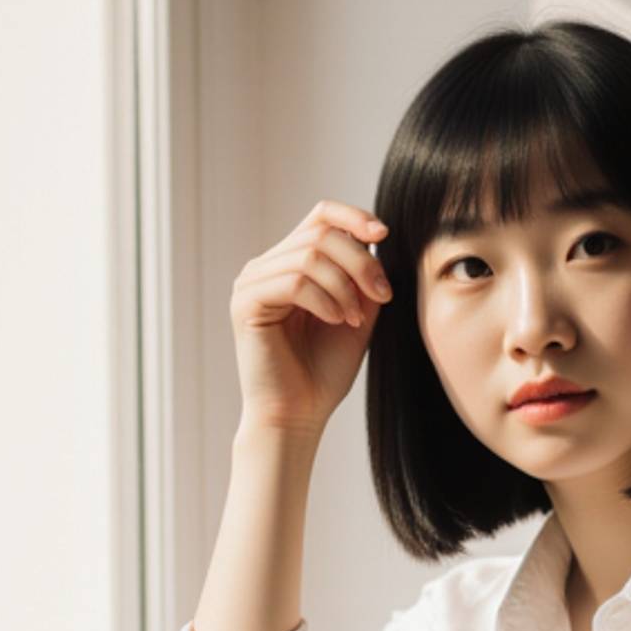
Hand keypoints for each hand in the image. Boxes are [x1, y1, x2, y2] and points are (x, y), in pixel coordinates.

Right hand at [229, 197, 394, 439]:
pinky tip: (336, 322)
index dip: (354, 216)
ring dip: (344, 287)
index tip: (384, 234)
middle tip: (381, 297)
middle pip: (321, 233)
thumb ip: (363, 276)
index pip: (320, 216)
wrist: (298, 415)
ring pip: (309, 255)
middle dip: (361, 262)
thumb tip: (375, 238)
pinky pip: (294, 282)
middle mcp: (267, 266)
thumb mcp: (358, 314)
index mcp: (291, 264)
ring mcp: (252, 282)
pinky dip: (324, 300)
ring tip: (353, 321)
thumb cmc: (325, 371)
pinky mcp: (245, 302)